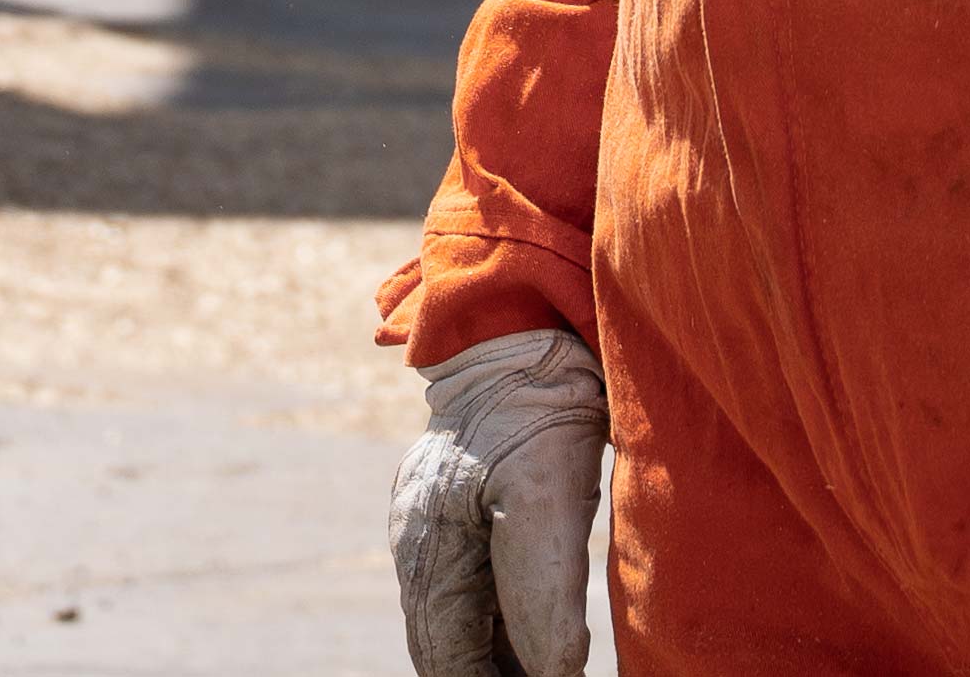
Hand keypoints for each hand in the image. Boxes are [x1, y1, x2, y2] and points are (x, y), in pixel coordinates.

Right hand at [389, 326, 604, 676]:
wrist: (527, 327)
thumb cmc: (534, 407)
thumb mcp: (546, 497)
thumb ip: (542, 589)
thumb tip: (552, 674)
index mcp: (425, 545)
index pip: (447, 655)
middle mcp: (418, 539)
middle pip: (445, 641)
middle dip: (488, 673)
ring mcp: (434, 520)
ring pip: (458, 615)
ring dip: (495, 654)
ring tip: (542, 672)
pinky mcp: (461, 505)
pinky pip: (473, 583)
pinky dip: (501, 621)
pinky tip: (534, 638)